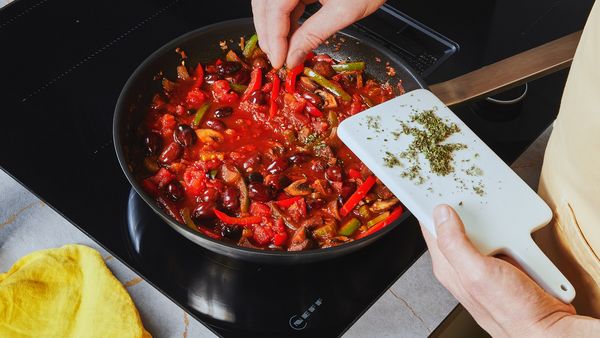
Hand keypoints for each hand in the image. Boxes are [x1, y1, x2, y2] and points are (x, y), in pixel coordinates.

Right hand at [251, 0, 385, 68]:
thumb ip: (313, 35)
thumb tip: (292, 57)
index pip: (274, 8)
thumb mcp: (343, 12)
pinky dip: (284, 18)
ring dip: (273, 27)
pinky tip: (291, 35)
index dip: (274, 38)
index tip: (278, 61)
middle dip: (269, 34)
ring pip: (270, 2)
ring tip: (282, 50)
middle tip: (277, 59)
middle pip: (265, 4)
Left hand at [422, 204, 599, 336]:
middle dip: (463, 207)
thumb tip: (441, 213)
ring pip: (482, 230)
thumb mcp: (477, 272)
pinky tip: (514, 232)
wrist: (546, 330)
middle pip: (456, 224)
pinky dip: (509, 232)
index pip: (430, 227)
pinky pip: (504, 239)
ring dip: (490, 220)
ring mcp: (485, 264)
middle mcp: (463, 264)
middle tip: (467, 189)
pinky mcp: (506, 264)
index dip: (429, 205)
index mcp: (448, 266)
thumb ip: (455, 243)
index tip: (431, 185)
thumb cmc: (511, 310)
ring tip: (494, 212)